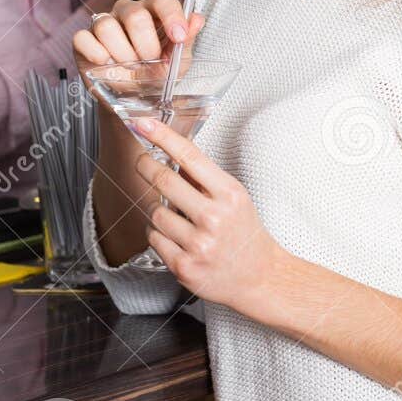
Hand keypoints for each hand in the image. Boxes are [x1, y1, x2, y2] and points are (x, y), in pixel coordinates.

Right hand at [72, 0, 206, 75]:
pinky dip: (97, 55)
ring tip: (129, 66)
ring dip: (122, 54)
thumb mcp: (178, 61)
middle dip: (145, 45)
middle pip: (135, 15)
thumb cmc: (158, 74)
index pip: (163, 0)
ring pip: (107, 26)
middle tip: (149, 61)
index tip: (178, 37)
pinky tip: (106, 64)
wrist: (136, 99)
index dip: (172, 17)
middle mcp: (127, 11)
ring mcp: (104, 23)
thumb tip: (197, 19)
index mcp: (154, 11)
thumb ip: (187, 39)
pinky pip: (83, 38)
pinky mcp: (83, 40)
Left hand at [132, 117, 285, 315]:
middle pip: (164, 180)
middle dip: (146, 166)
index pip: (190, 157)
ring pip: (154, 212)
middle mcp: (214, 218)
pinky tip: (175, 237)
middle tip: (142, 161)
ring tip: (173, 215)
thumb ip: (204, 178)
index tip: (143, 123)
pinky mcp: (183, 266)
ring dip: (156, 209)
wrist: (260, 277)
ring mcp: (198, 244)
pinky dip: (158, 234)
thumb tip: (171, 152)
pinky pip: (153, 239)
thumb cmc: (245, 233)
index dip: (162, 137)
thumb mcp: (234, 198)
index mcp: (229, 195)